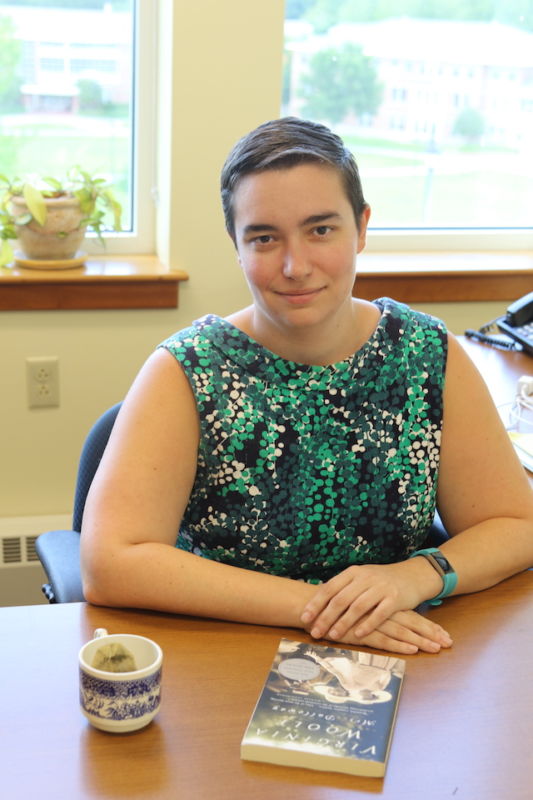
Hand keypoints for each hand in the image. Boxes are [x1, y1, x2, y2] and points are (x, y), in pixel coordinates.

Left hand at [300, 561, 439, 641]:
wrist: (411, 575)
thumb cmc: (380, 581)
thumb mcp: (360, 579)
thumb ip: (342, 589)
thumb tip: (317, 604)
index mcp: (352, 573)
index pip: (329, 588)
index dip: (316, 604)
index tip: (304, 618)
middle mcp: (365, 578)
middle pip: (340, 599)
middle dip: (325, 617)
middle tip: (315, 632)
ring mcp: (380, 587)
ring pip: (357, 607)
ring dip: (343, 623)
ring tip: (332, 636)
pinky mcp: (395, 598)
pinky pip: (379, 613)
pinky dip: (368, 624)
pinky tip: (358, 635)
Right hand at [330, 609, 452, 654]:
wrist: (312, 606)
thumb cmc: (335, 609)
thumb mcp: (358, 610)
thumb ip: (372, 615)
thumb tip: (389, 623)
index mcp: (381, 606)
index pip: (409, 615)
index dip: (427, 624)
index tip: (443, 633)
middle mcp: (380, 612)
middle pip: (411, 622)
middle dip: (431, 633)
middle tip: (449, 642)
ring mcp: (371, 622)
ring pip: (402, 631)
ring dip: (421, 640)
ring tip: (437, 648)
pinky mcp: (361, 632)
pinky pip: (384, 640)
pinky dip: (399, 645)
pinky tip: (412, 649)